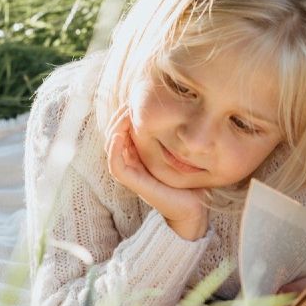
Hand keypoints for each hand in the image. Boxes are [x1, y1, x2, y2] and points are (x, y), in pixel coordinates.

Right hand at [105, 106, 207, 240]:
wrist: (194, 207)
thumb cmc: (191, 180)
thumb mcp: (183, 152)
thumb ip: (177, 136)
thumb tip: (184, 111)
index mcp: (141, 155)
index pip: (124, 130)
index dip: (125, 114)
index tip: (136, 98)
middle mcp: (133, 162)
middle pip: (115, 134)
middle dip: (119, 116)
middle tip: (129, 101)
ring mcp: (131, 173)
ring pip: (111, 146)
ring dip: (115, 128)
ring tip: (124, 113)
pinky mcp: (133, 183)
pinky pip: (116, 165)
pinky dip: (115, 149)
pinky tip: (121, 134)